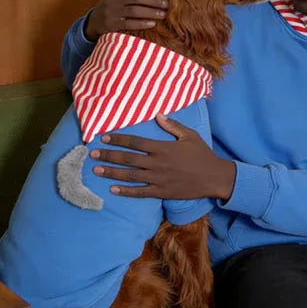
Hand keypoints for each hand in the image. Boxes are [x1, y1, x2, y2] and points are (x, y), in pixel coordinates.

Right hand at [85, 0, 168, 40]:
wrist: (94, 21)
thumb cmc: (110, 4)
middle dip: (154, 0)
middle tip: (166, 4)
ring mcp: (112, 12)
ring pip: (135, 11)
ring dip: (151, 12)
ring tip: (163, 14)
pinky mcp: (112, 24)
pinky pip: (130, 23)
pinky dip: (142, 23)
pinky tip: (152, 23)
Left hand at [89, 114, 235, 200]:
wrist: (214, 177)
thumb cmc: (202, 154)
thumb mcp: (190, 135)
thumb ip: (172, 125)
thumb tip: (158, 115)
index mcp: (162, 147)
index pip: (135, 142)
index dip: (118, 139)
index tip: (104, 137)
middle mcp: (157, 163)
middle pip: (128, 159)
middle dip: (109, 156)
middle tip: (92, 154)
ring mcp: (158, 179)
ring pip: (130, 175)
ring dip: (112, 172)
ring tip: (97, 170)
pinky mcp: (161, 192)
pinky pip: (140, 192)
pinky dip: (126, 191)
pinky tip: (113, 189)